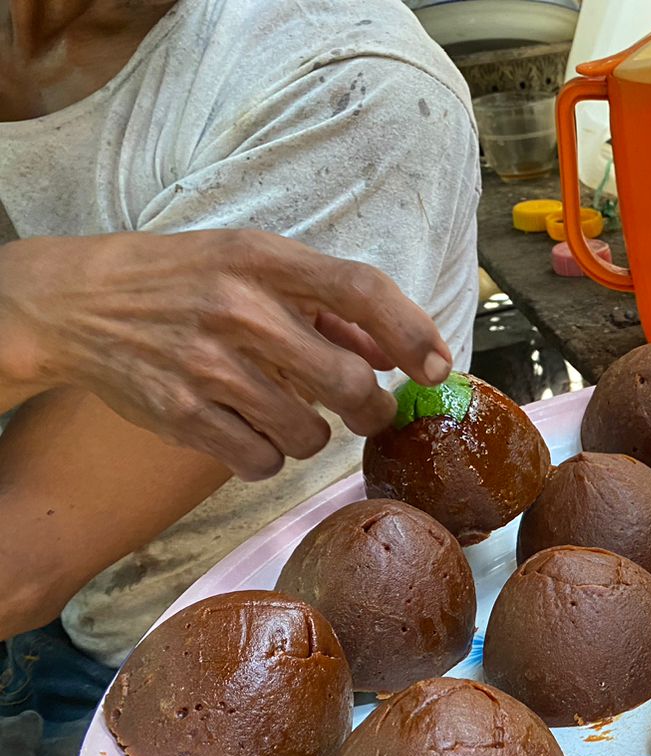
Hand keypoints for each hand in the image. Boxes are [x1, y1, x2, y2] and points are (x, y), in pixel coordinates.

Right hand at [0, 231, 453, 479]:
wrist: (74, 302)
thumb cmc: (182, 280)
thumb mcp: (252, 264)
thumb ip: (329, 306)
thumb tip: (400, 354)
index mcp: (264, 260)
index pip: (363, 290)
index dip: (414, 334)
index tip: (437, 368)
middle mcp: (239, 309)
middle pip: (348, 385)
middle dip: (371, 410)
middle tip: (365, 411)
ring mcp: (208, 365)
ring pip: (309, 434)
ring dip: (311, 435)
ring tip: (284, 411)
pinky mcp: (181, 414)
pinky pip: (261, 461)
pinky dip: (266, 457)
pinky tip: (246, 430)